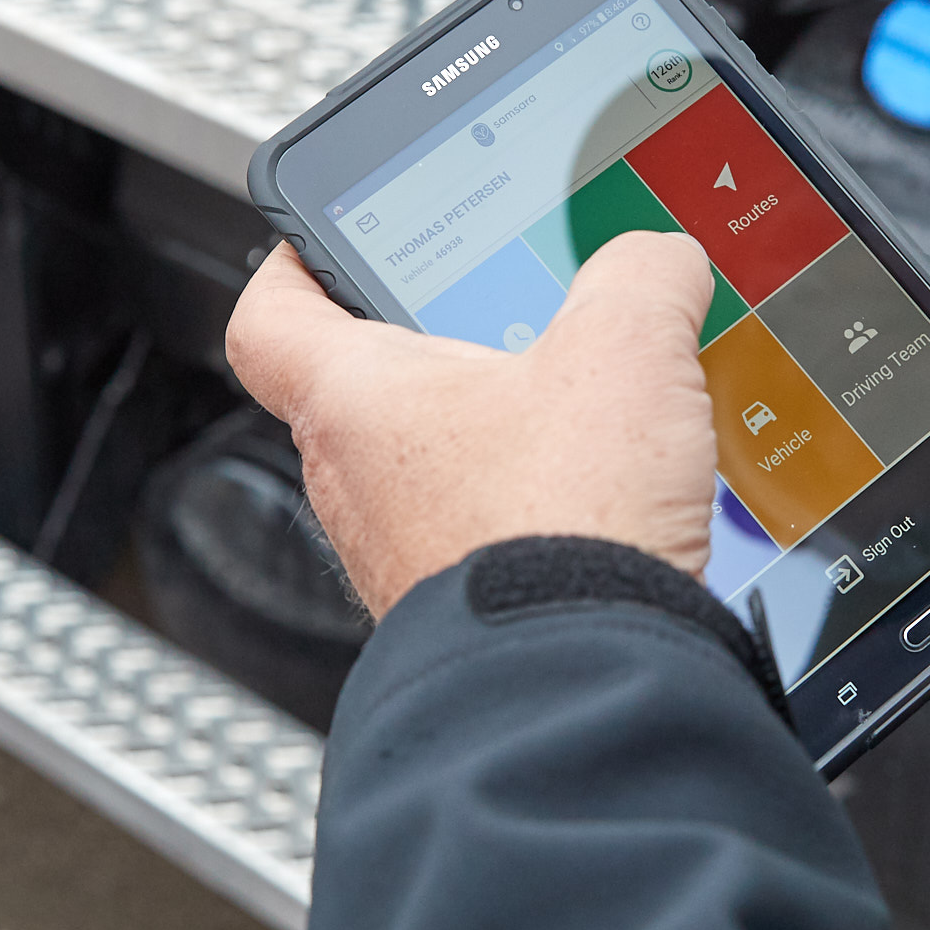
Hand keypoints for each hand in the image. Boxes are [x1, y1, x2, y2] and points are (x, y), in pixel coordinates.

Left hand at [226, 233, 721, 616]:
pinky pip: (483, 537)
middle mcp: (357, 486)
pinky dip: (533, 509)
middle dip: (436, 348)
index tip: (315, 243)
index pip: (270, 318)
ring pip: (429, 471)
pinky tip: (607, 497)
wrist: (587, 686)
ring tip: (576, 406)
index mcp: (353, 401)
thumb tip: (659, 260)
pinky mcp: (465, 613)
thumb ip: (639, 277)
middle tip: (496, 313)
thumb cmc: (559, 530)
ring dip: (492, 435)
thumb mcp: (624, 351)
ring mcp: (407, 559)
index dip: (289, 264)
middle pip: (366, 390)